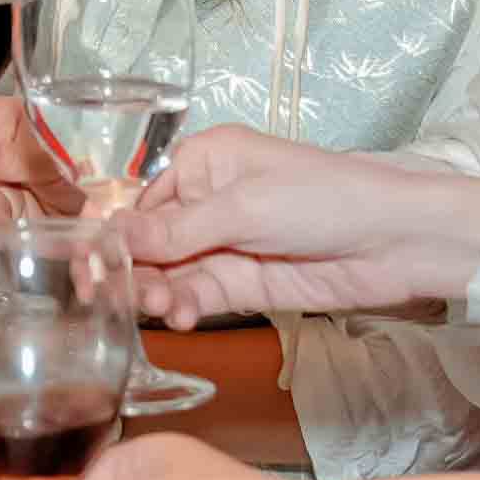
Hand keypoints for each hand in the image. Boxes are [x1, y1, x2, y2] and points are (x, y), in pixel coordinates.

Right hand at [121, 129, 479, 326]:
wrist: (398, 242)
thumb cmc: (326, 198)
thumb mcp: (243, 206)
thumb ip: (176, 230)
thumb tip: (110, 235)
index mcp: (203, 162)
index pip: (138, 199)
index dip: (109, 230)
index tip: (81, 259)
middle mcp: (207, 203)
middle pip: (147, 241)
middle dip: (128, 268)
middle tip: (105, 294)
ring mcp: (226, 246)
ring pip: (169, 274)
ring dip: (155, 292)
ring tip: (156, 307)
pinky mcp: (245, 285)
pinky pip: (199, 296)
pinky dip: (184, 308)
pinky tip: (180, 317)